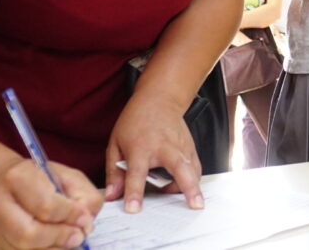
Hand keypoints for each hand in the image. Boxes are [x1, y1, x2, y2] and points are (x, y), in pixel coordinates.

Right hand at [0, 158, 101, 249]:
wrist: (3, 185)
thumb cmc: (40, 179)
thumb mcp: (67, 176)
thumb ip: (83, 195)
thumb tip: (86, 222)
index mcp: (17, 178)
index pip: (45, 205)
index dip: (70, 215)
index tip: (85, 219)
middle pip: (29, 234)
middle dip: (60, 237)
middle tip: (78, 236)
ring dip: (54, 249)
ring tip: (69, 241)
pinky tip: (56, 246)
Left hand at [105, 94, 203, 214]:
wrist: (159, 99)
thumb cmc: (135, 121)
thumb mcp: (116, 143)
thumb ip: (114, 172)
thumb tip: (112, 196)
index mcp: (140, 147)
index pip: (136, 173)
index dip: (133, 192)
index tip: (133, 209)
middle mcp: (163, 147)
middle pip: (178, 168)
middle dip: (188, 187)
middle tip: (195, 204)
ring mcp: (180, 146)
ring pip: (192, 169)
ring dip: (193, 186)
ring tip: (192, 201)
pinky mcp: (190, 147)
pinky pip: (196, 167)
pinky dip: (194, 179)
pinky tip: (188, 186)